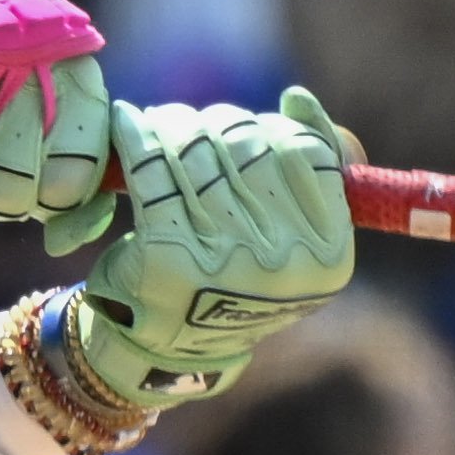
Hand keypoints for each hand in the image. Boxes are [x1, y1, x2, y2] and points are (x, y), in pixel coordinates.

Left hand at [56, 88, 359, 412]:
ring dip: (174, 125)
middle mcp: (282, 261)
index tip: (258, 123)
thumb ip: (308, 178)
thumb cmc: (229, 281)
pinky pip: (151, 170)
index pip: (309, 154)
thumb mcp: (290, 243)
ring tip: (163, 126)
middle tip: (195, 129)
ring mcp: (226, 259)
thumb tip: (298, 101)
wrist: (165, 352)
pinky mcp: (168, 256)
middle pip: (250, 146)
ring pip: (198, 151)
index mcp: (327, 257)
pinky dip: (135, 136)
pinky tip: (127, 122)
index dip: (279, 127)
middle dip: (218, 125)